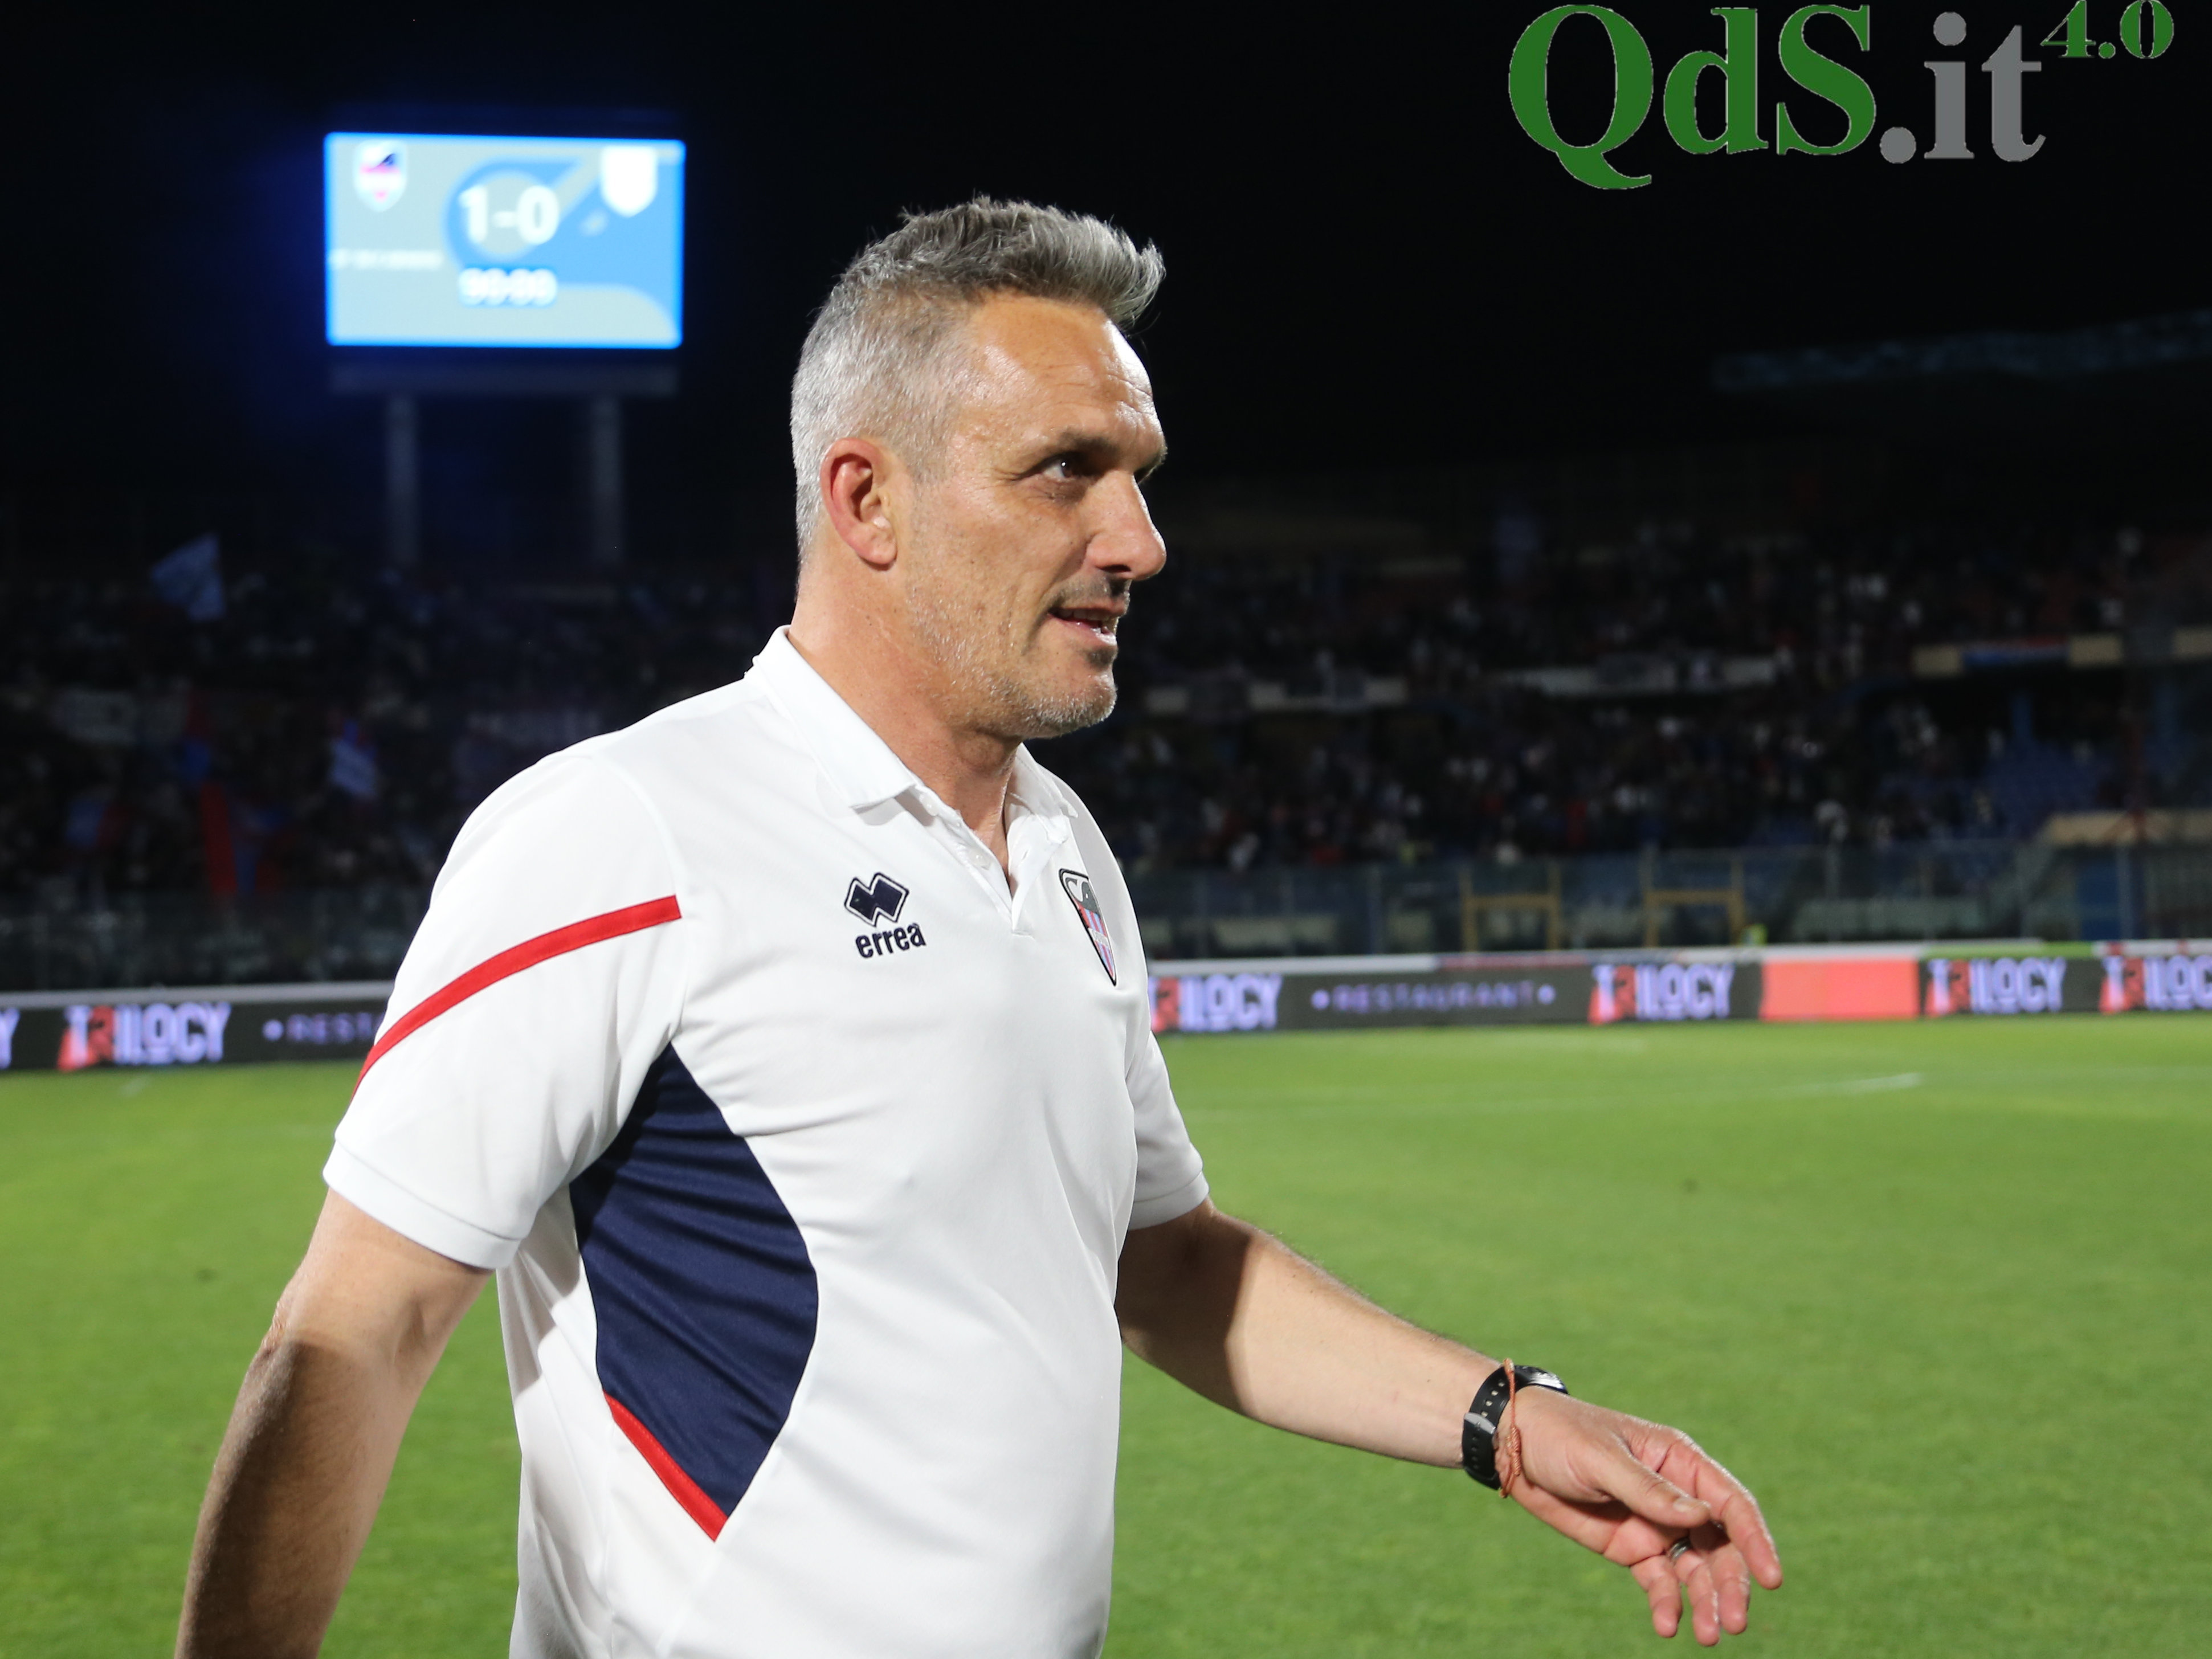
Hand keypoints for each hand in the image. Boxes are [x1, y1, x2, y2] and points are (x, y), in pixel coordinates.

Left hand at [1496, 1388, 1782, 1644]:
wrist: (1514, 1447)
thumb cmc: (1561, 1436)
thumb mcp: (1601, 1459)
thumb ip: (1649, 1490)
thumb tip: (1702, 1515)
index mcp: (1680, 1460)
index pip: (1731, 1504)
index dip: (1755, 1541)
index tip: (1770, 1578)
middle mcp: (1677, 1496)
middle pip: (1721, 1545)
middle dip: (1732, 1585)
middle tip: (1733, 1623)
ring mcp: (1656, 1524)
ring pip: (1696, 1570)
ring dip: (1706, 1602)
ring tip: (1709, 1636)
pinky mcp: (1633, 1549)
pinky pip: (1660, 1582)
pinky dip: (1668, 1604)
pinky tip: (1667, 1625)